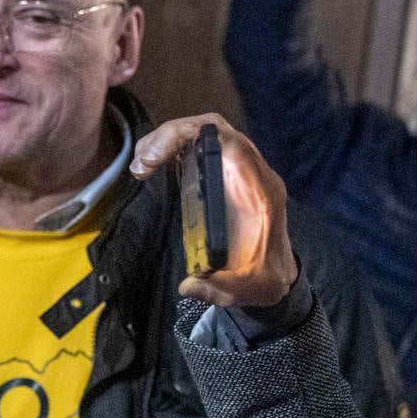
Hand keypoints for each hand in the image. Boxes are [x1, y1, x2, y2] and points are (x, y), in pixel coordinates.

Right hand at [130, 113, 297, 308]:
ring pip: (206, 132)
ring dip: (169, 139)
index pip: (231, 143)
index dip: (192, 136)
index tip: (155, 158)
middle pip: (214, 128)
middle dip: (172, 134)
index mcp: (261, 192)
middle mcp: (252, 173)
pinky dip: (174, 148)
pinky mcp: (227, 175)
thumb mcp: (243, 290)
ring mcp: (240, 171)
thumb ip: (217, 288)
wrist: (276, 276)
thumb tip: (188, 285)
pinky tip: (153, 166)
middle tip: (140, 163)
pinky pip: (202, 145)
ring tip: (141, 165)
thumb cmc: (261, 278)